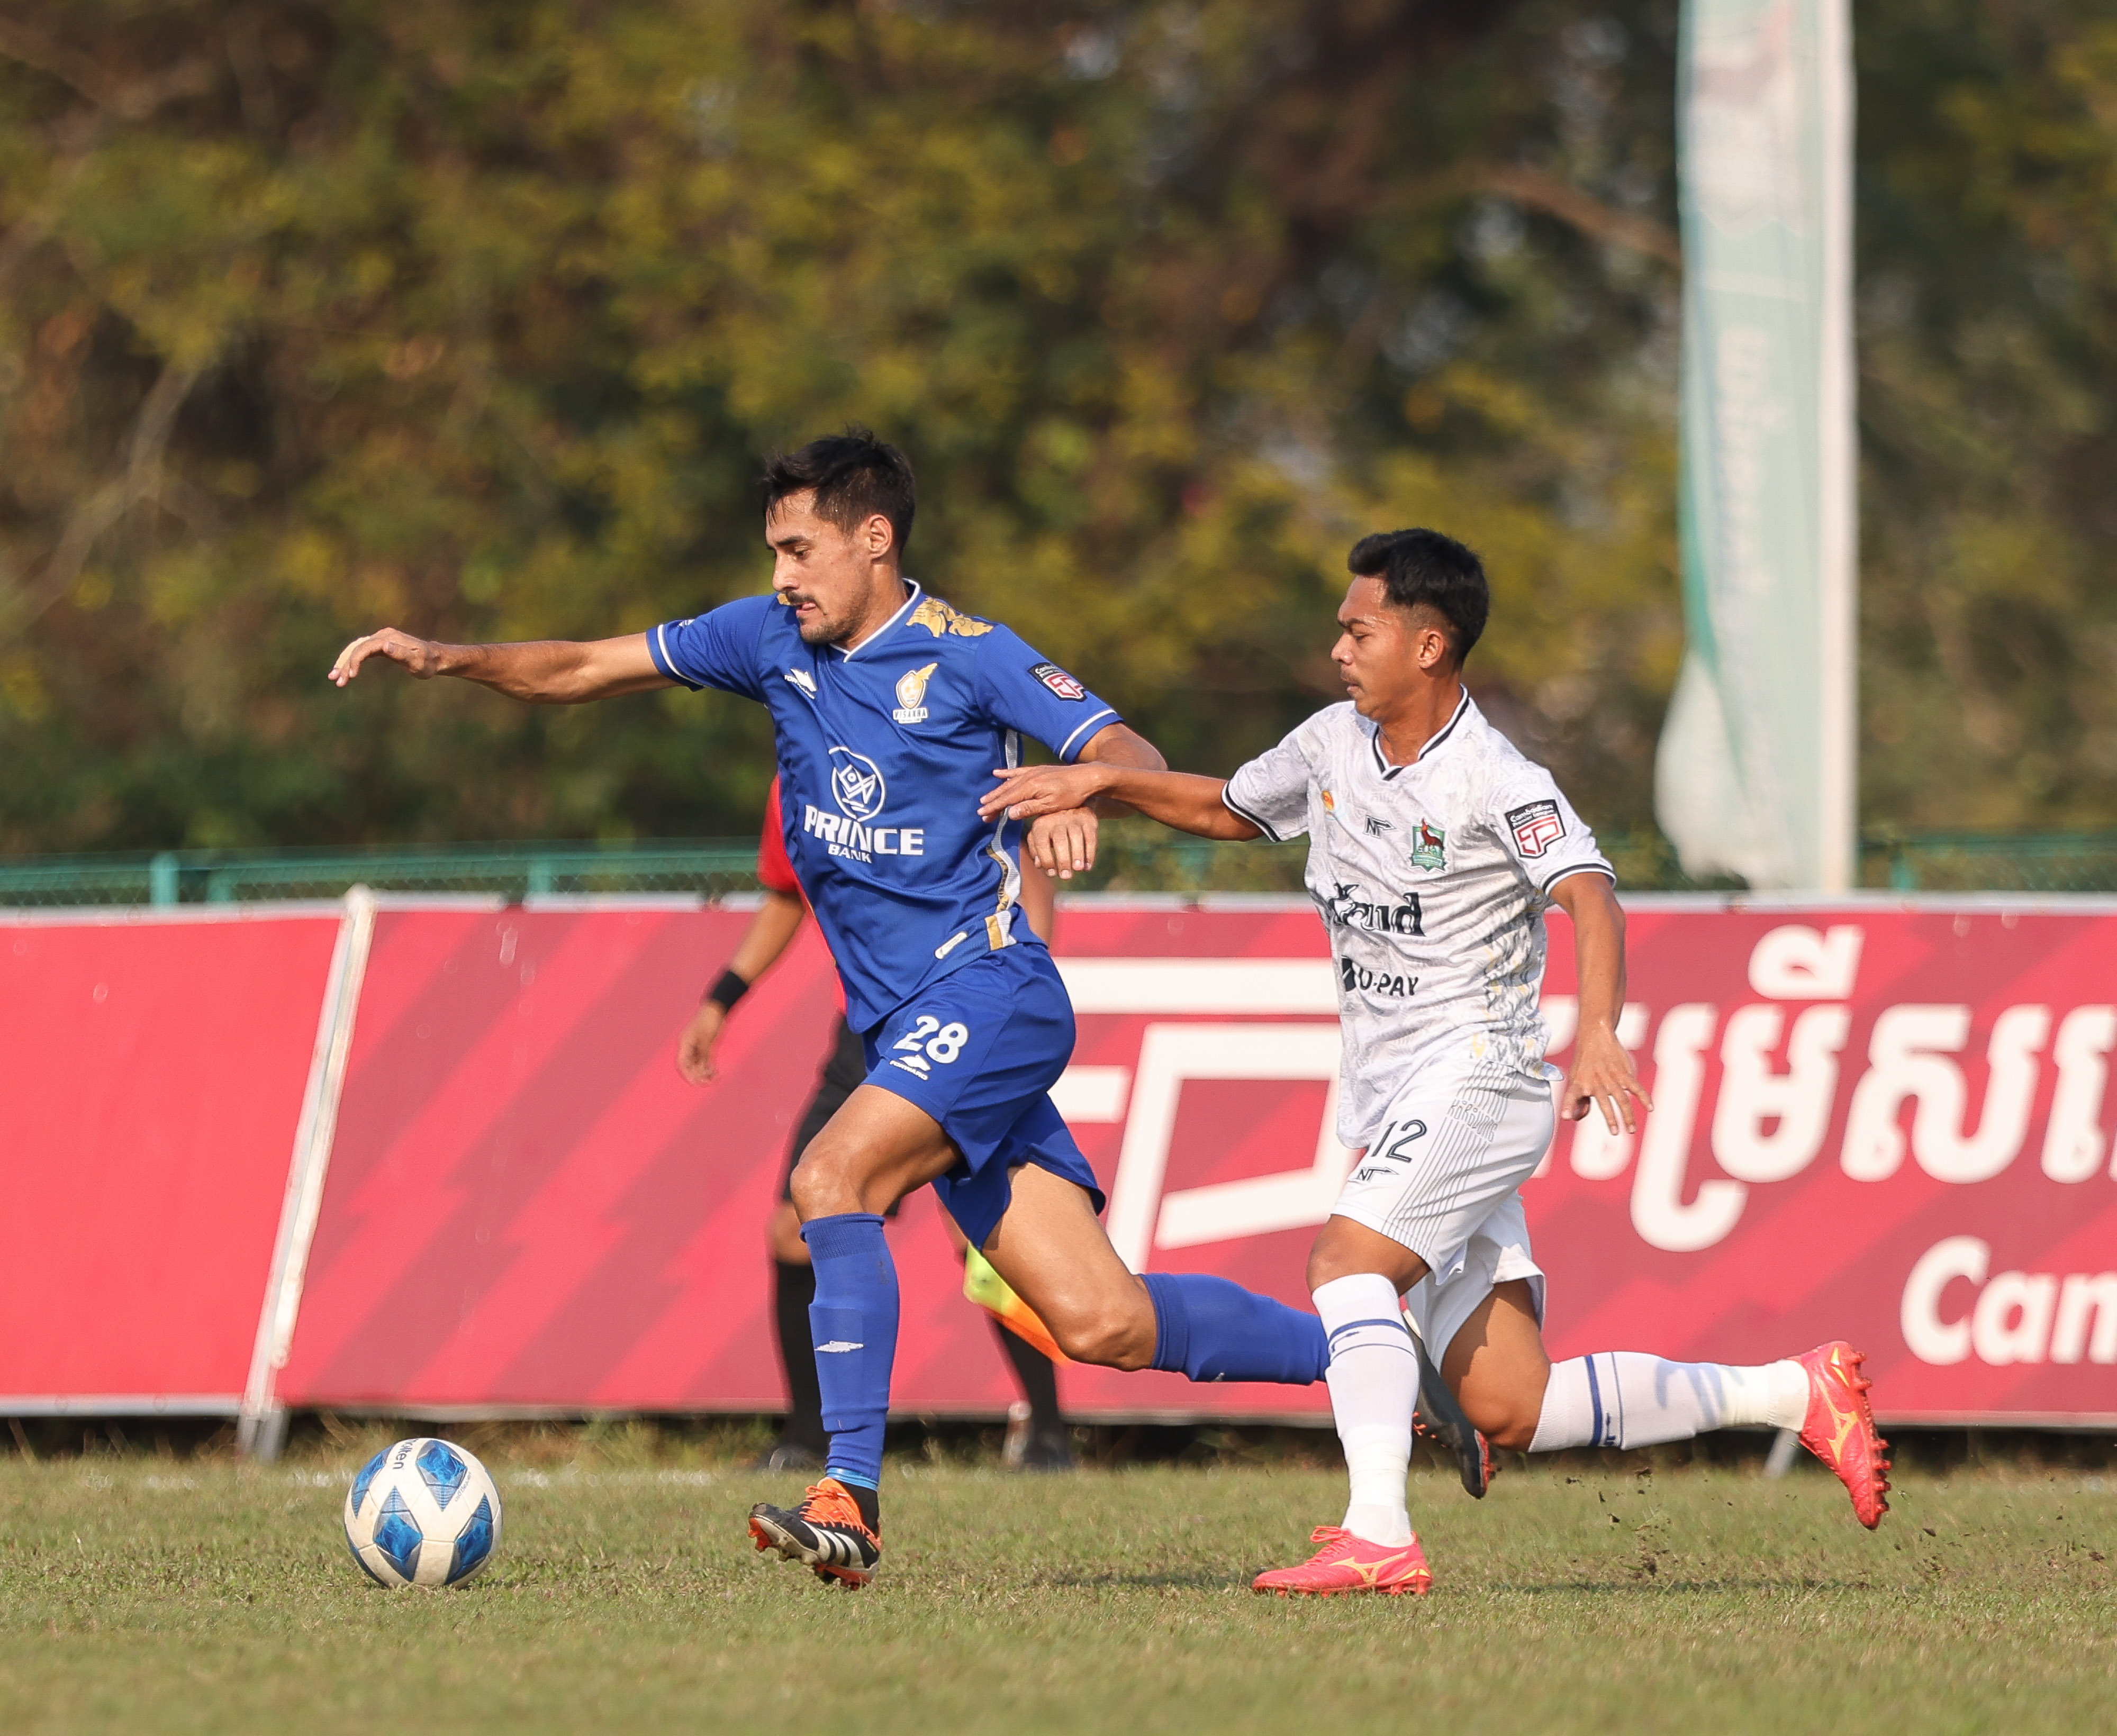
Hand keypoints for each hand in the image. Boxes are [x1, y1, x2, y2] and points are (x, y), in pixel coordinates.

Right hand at [329, 628, 445, 685]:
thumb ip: (401, 654)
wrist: (435, 658)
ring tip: (334, 678)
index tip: (351, 676)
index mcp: (388, 637)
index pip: (365, 647)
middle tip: (335, 680)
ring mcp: (380, 639)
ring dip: (344, 663)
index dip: (356, 660)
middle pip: (357, 647)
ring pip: (356, 649)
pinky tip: (345, 672)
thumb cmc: (427, 662)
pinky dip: (352, 661)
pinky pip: (361, 652)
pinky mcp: (380, 646)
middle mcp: (382, 635)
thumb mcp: (416, 661)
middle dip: (344, 663)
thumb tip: (384, 646)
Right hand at [675, 1000, 726, 1084]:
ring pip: (698, 1064)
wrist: (717, 1007)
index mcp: (685, 1043)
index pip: (683, 1063)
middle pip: (690, 1066)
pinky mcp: (705, 1046)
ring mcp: (697, 1046)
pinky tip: (716, 1072)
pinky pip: (705, 1060)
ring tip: (716, 1077)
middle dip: (698, 1075)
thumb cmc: (710, 1019)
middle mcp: (689, 1046)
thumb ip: (703, 1052)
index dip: (688, 1074)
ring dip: (705, 1073)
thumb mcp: (707, 1037)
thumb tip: (701, 1067)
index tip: (696, 1082)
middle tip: (709, 1082)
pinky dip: (709, 1067)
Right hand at [977, 762, 1108, 822]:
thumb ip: (1030, 808)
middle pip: (1006, 791)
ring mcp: (1033, 772)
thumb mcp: (1051, 805)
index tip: (982, 814)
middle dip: (992, 801)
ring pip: (1009, 782)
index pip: (1007, 799)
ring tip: (986, 797)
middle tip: (981, 811)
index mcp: (1030, 788)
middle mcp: (1028, 778)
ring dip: (997, 790)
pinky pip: (1018, 771)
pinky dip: (1006, 773)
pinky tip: (997, 773)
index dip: (994, 807)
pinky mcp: (1038, 770)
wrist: (1087, 777)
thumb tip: (1009, 813)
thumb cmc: (1071, 795)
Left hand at [1026, 808, 1098, 878]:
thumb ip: (1036, 849)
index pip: (1041, 843)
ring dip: (1077, 854)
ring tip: (1078, 869)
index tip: (1052, 873)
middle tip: (1066, 876)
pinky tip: (1087, 866)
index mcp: (1041, 825)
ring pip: (1076, 836)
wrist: (1071, 806)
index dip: (1046, 859)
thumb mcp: (1040, 834)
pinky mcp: (1088, 820)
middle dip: (1063, 859)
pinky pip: (1090, 837)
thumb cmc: (1051, 828)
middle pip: (1060, 839)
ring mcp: (1073, 818)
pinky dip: (1090, 853)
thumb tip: (1039, 865)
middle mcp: (1056, 819)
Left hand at [1560, 1024, 1651, 1132]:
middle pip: (1604, 1102)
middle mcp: (1595, 1081)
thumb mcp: (1576, 1079)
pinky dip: (1643, 1097)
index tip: (1565, 1116)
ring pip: (1622, 1099)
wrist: (1595, 1037)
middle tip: (1614, 1132)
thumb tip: (1574, 1118)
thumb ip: (1578, 1101)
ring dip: (1628, 1115)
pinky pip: (1635, 1087)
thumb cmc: (1584, 1063)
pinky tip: (1650, 1107)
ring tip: (1631, 1129)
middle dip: (1610, 1118)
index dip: (1567, 1106)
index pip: (1571, 1096)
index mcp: (1579, 1083)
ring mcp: (1611, 1077)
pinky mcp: (1624, 1073)